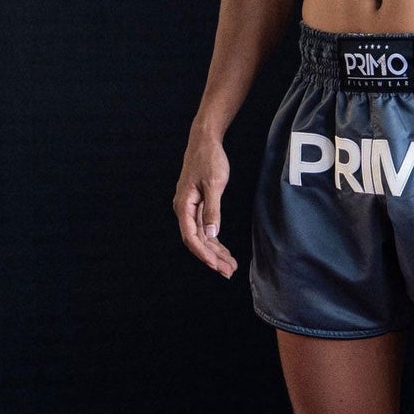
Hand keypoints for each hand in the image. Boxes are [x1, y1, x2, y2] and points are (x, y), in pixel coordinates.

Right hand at [174, 129, 237, 277]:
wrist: (205, 141)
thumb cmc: (208, 159)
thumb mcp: (214, 184)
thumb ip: (212, 209)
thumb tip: (212, 233)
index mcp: (184, 205)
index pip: (191, 237)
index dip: (204, 253)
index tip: (216, 266)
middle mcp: (184, 210)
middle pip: (197, 241)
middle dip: (212, 258)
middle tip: (229, 272)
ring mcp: (190, 209)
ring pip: (202, 236)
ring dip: (215, 252)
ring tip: (230, 266)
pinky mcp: (198, 205)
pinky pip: (205, 228)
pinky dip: (215, 240)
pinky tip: (224, 251)